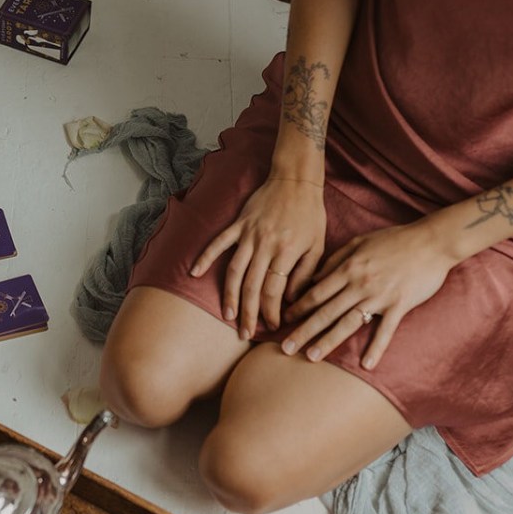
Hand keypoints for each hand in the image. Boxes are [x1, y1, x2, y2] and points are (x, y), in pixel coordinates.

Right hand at [189, 177, 325, 338]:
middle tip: (245, 333)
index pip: (275, 290)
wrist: (295, 180)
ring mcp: (249, 234)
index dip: (272, 311)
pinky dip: (205, 257)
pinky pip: (219, 243)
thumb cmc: (310, 214)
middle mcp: (265, 245)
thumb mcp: (318, 245)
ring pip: (235, 270)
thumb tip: (292, 300)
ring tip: (227, 315)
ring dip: (229, 295)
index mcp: (287, 252)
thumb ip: (305, 273)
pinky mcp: (238, 224)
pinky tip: (195, 273)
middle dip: (248, 312)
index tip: (272, 327)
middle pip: (252, 286)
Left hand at [282, 223, 456, 369]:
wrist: (432, 241)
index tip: (284, 320)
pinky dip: (376, 348)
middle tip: (285, 348)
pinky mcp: (400, 305)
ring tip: (311, 357)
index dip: (298, 308)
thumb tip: (314, 278)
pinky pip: (385, 330)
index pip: (316, 292)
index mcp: (348, 268)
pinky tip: (366, 365)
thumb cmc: (395, 239)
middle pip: (325, 311)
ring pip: (348, 323)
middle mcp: (359, 284)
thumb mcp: (359, 242)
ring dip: (328, 342)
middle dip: (303, 331)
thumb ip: (336, 260)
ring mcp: (380, 296)